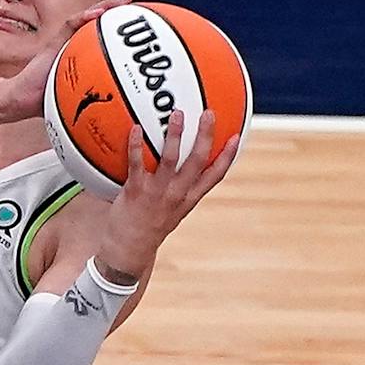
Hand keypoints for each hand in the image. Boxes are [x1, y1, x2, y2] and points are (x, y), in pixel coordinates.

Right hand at [0, 0, 131, 121]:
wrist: (22, 100)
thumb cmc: (47, 104)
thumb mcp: (80, 106)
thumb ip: (99, 108)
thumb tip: (127, 120)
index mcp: (86, 60)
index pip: (108, 42)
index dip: (126, 37)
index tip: (146, 34)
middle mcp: (77, 47)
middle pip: (102, 25)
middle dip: (121, 16)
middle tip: (141, 10)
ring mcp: (65, 41)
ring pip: (88, 18)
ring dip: (106, 7)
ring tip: (123, 2)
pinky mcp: (54, 40)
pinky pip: (70, 24)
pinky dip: (84, 16)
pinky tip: (98, 13)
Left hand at [96, 109, 240, 279]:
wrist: (128, 251)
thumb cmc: (147, 228)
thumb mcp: (169, 211)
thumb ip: (174, 190)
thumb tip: (172, 165)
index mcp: (189, 199)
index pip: (214, 175)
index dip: (227, 156)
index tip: (236, 136)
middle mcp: (177, 194)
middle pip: (198, 161)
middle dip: (206, 136)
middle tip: (209, 113)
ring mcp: (157, 193)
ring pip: (171, 159)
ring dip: (175, 135)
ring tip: (177, 114)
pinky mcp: (136, 192)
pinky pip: (137, 164)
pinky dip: (136, 145)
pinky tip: (134, 128)